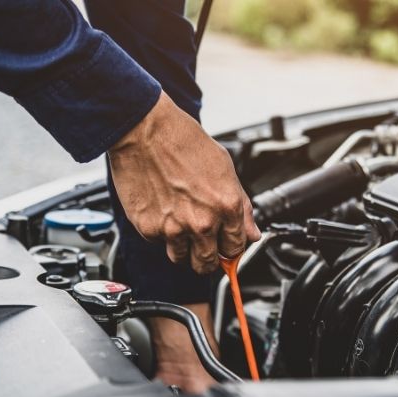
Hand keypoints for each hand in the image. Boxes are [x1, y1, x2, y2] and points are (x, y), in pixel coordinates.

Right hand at [109, 93, 260, 272]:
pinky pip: (158, 242)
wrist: (145, 130)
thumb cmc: (185, 142)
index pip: (235, 249)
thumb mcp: (225, 170)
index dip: (230, 248)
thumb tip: (252, 234)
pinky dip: (160, 232)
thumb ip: (242, 208)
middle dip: (208, 257)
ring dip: (183, 248)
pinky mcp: (148, 228)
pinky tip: (162, 209)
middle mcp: (202, 223)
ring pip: (181, 259)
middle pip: (208, 264)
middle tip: (203, 244)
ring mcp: (173, 229)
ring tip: (179, 222)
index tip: (224, 246)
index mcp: (226, 208)